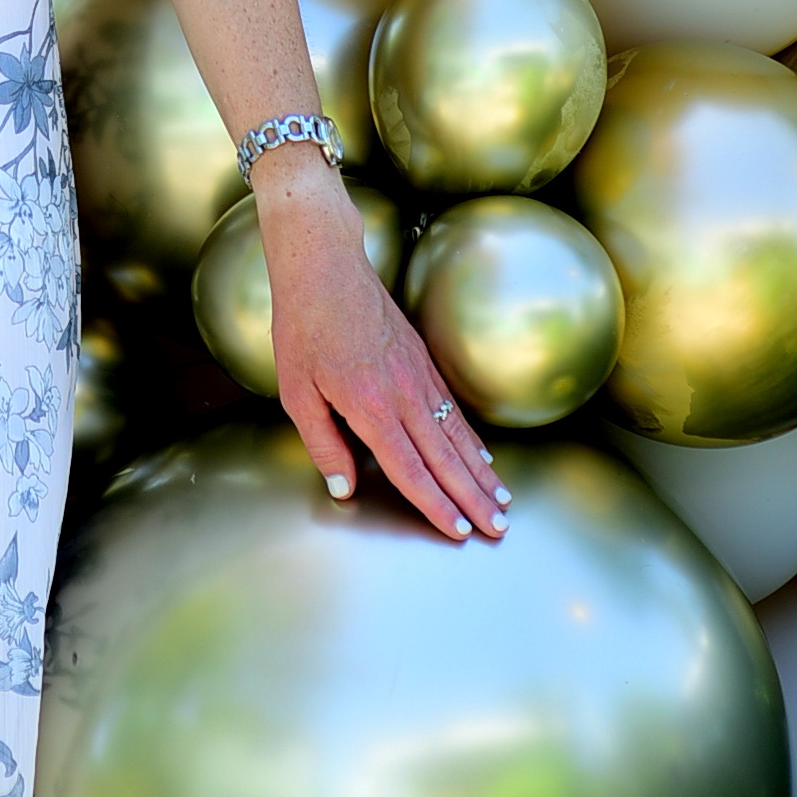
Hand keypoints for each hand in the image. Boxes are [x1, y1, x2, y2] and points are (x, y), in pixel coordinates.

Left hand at [259, 159, 508, 542]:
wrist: (325, 265)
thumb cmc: (303, 326)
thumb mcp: (295, 390)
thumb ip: (321, 443)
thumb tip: (344, 487)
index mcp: (369, 406)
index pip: (410, 468)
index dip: (435, 504)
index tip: (458, 531)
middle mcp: (402, 393)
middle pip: (444, 457)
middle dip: (472, 498)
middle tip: (498, 529)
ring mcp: (418, 374)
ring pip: (456, 434)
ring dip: (480, 472)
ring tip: (502, 501)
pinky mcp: (422, 359)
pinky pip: (452, 408)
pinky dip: (470, 437)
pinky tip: (481, 456)